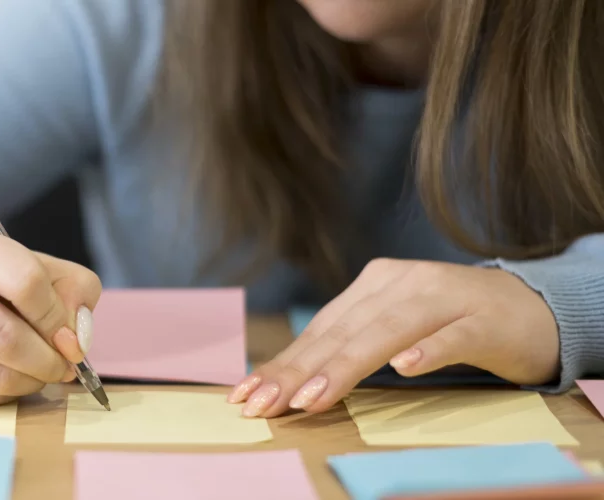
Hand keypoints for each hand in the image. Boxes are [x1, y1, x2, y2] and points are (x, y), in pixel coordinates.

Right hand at [0, 214, 100, 405]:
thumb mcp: (23, 261)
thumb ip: (67, 286)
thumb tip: (76, 336)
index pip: (23, 279)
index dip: (56, 316)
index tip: (70, 336)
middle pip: (2, 336)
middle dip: (45, 360)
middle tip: (63, 367)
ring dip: (27, 382)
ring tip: (37, 373)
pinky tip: (1, 378)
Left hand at [229, 258, 558, 417]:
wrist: (534, 307)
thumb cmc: (449, 324)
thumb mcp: (392, 330)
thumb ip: (347, 347)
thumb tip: (288, 381)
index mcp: (373, 286)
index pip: (319, 330)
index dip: (282, 364)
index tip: (245, 395)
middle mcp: (401, 283)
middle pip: (342, 333)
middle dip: (297, 372)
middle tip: (263, 404)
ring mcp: (444, 298)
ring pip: (386, 333)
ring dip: (346, 366)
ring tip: (311, 399)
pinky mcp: (485, 319)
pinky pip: (453, 336)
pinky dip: (429, 350)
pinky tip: (405, 369)